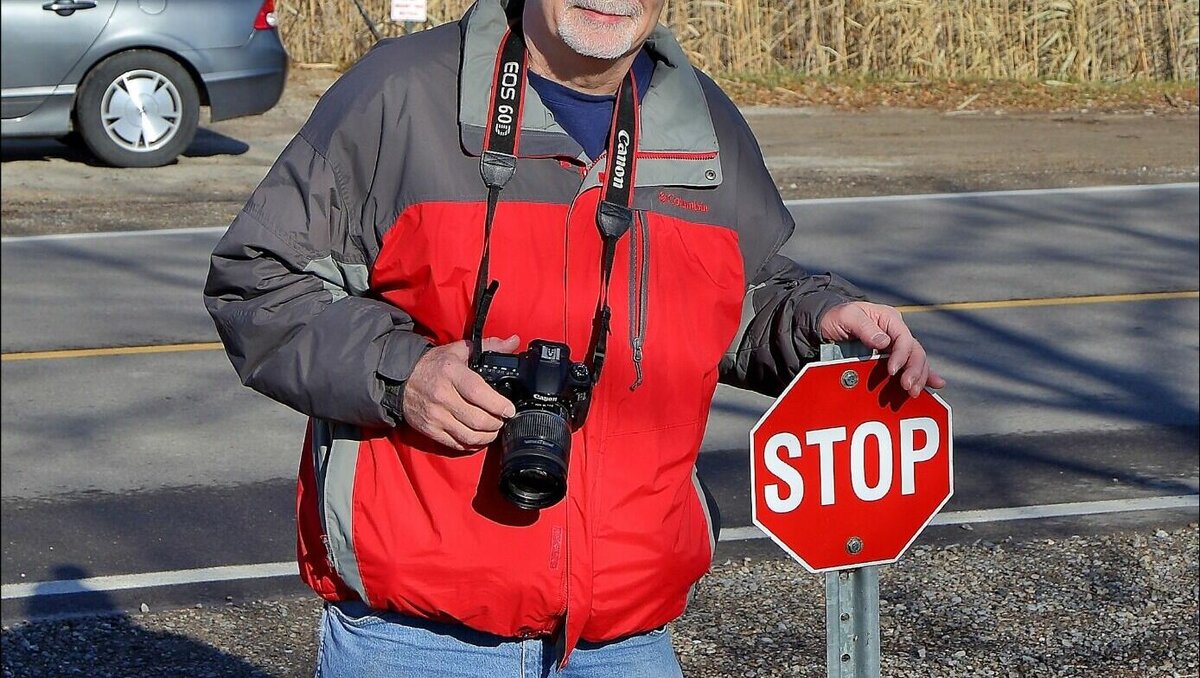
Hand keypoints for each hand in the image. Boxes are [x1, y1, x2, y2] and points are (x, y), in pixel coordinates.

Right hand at [402, 335, 519, 450]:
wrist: (400, 380)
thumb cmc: (433, 365)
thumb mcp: (459, 350)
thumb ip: (489, 346)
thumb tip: (514, 342)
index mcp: (451, 373)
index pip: (478, 392)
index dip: (497, 404)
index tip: (509, 410)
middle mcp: (442, 396)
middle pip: (477, 419)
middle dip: (496, 423)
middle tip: (502, 419)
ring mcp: (435, 415)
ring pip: (469, 435)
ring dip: (487, 436)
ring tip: (493, 429)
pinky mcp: (430, 429)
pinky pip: (456, 444)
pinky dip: (471, 444)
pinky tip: (478, 437)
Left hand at [819, 302, 945, 396]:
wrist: (827, 323)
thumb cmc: (836, 316)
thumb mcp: (847, 317)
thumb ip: (864, 327)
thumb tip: (883, 342)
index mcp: (889, 319)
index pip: (904, 338)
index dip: (901, 355)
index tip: (892, 371)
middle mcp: (897, 332)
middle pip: (915, 351)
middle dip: (914, 370)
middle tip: (908, 387)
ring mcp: (895, 346)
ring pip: (916, 360)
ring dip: (919, 376)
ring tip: (914, 392)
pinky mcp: (891, 357)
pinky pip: (909, 366)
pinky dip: (923, 376)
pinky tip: (934, 385)